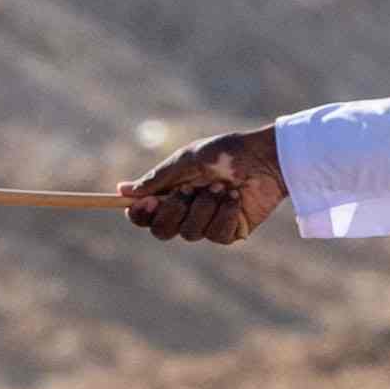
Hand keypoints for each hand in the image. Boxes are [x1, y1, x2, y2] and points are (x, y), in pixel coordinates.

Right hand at [122, 125, 286, 244]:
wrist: (266, 158)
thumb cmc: (226, 152)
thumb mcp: (187, 161)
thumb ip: (158, 179)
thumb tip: (123, 191)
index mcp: (171, 191)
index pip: (144, 215)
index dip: (141, 213)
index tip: (148, 202)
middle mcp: (186, 211)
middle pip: (161, 231)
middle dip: (174, 211)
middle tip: (188, 190)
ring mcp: (207, 223)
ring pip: (190, 233)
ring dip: (204, 208)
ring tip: (222, 187)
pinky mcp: (230, 232)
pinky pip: (217, 235)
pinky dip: (225, 214)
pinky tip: (236, 198)